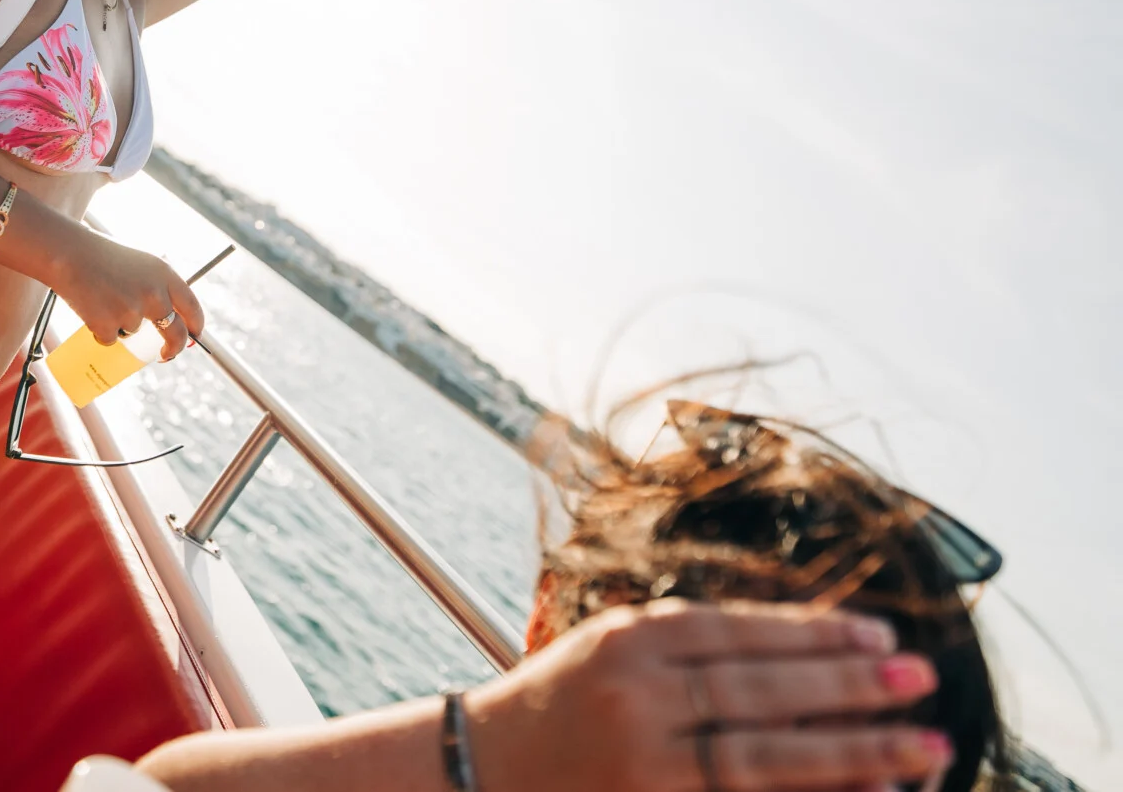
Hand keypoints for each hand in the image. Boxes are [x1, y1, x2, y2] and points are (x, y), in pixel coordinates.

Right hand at [54, 231, 205, 361]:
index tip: (195, 336)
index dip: (196, 325)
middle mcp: (154, 294)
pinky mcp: (109, 326)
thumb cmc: (101, 255)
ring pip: (133, 332)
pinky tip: (90, 306)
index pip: (191, 306)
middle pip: (175, 333)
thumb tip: (169, 315)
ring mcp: (132, 312)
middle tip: (165, 354)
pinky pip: (110, 338)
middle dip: (173, 348)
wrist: (67, 254)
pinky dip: (101, 330)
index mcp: (164, 274)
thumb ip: (156, 285)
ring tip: (101, 299)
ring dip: (120, 325)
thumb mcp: (139, 263)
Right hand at [467, 600, 956, 791]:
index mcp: (625, 641)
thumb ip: (693, 645)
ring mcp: (643, 763)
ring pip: (762, 756)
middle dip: (848, 684)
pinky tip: (861, 790)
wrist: (485, 769)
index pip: (736, 632)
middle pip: (758, 691)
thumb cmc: (561, 702)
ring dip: (852, 751)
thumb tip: (810, 649)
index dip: (813, 632)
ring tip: (922, 744)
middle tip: (920, 677)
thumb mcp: (613, 647)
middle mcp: (633, 698)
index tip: (880, 631)